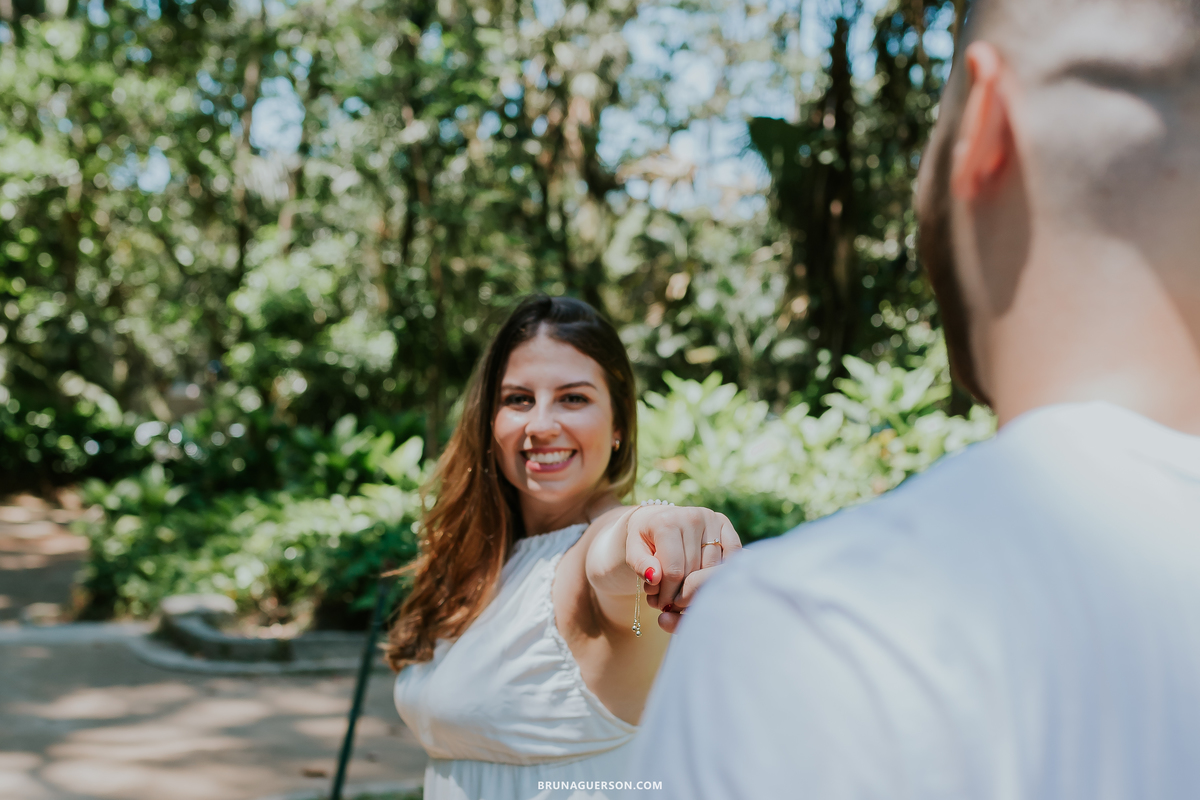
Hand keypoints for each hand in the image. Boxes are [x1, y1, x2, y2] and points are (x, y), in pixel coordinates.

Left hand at [624, 505, 740, 631]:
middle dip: (682, 594)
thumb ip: (639, 565)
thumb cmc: (645, 539)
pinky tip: (705, 578)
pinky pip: (732, 555)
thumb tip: (654, 577)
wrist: (658, 517)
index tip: (662, 605)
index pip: (674, 571)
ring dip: (700, 586)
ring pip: (713, 568)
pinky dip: (720, 571)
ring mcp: (711, 519)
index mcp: (667, 522)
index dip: (668, 595)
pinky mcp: (724, 523)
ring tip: (684, 591)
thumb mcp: (633, 551)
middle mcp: (692, 517)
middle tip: (672, 603)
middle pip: (694, 572)